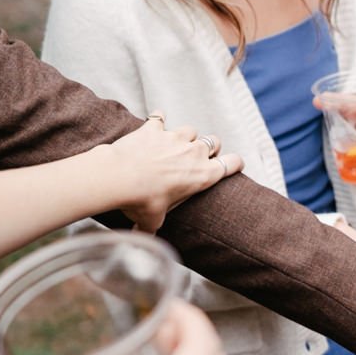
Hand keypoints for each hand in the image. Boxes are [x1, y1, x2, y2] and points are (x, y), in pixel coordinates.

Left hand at [107, 116, 244, 231]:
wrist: (120, 177)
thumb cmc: (142, 201)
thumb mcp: (154, 220)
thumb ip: (153, 226)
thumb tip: (143, 236)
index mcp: (203, 176)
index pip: (232, 164)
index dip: (235, 163)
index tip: (235, 164)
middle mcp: (194, 153)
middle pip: (214, 142)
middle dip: (209, 147)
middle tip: (199, 156)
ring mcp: (175, 138)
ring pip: (191, 129)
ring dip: (186, 136)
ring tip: (175, 144)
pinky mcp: (154, 129)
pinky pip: (160, 118)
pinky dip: (158, 120)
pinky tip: (155, 122)